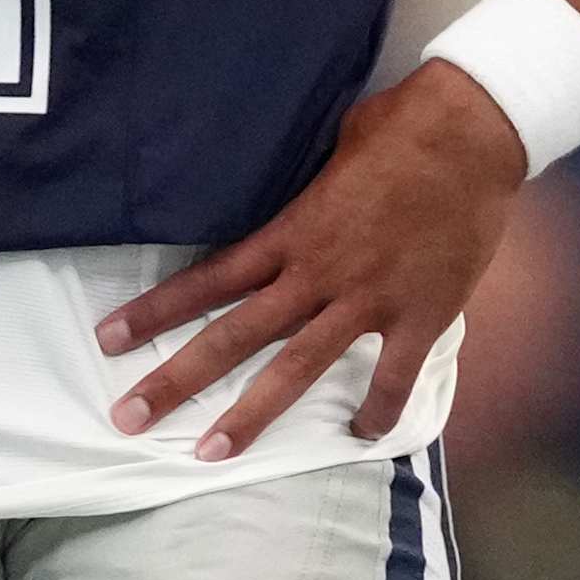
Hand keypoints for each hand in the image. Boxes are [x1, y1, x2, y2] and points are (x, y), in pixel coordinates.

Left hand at [95, 61, 525, 460]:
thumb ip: (303, 186)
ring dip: (253, 415)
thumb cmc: (400, 126)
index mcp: (291, 232)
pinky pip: (392, 376)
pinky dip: (377, 410)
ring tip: (210, 453)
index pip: (208, 278)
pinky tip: (360, 435)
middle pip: (234, 334)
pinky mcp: (419, 315)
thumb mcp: (331, 147)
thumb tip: (288, 190)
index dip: (156, 310)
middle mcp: (317, 273)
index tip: (108, 340)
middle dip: (177, 378)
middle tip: (127, 416)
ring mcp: (367, 300)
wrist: (471, 134)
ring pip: (297, 367)